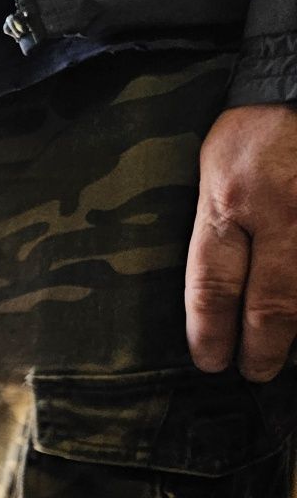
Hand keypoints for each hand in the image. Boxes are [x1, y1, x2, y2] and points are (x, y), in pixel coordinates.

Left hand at [186, 103, 296, 381]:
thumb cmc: (256, 124)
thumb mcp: (214, 166)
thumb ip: (216, 222)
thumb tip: (213, 286)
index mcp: (229, 200)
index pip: (212, 285)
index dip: (210, 333)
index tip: (209, 360)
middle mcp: (280, 212)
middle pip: (271, 303)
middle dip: (261, 348)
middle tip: (255, 373)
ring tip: (288, 355)